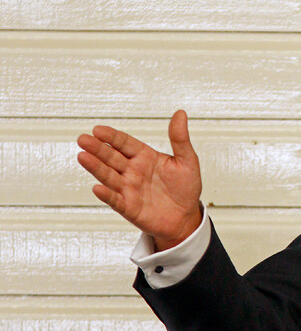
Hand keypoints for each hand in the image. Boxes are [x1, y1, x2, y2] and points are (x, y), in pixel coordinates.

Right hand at [77, 110, 201, 250]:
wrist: (186, 217)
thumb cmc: (186, 188)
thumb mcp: (187, 160)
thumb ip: (180, 139)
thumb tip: (180, 113)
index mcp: (145, 157)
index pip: (125, 143)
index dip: (112, 137)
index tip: (98, 129)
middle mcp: (133, 171)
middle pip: (112, 157)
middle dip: (97, 148)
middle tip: (83, 139)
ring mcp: (129, 189)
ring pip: (109, 176)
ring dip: (96, 167)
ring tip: (82, 156)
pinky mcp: (129, 207)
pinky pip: (115, 200)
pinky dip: (106, 195)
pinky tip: (97, 188)